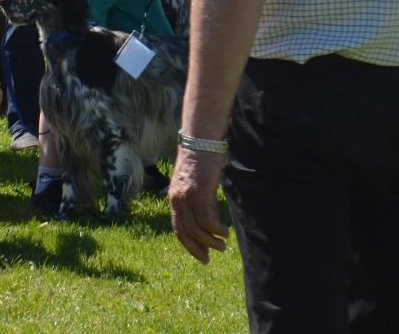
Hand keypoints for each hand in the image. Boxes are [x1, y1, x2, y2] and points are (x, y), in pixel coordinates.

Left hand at [169, 148, 229, 263]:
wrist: (201, 139)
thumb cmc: (200, 160)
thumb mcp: (195, 184)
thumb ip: (198, 201)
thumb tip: (209, 222)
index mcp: (174, 198)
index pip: (178, 228)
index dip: (189, 245)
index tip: (201, 256)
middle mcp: (177, 199)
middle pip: (185, 232)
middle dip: (197, 248)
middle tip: (209, 258)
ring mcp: (187, 196)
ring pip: (197, 229)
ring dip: (210, 241)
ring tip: (222, 245)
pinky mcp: (199, 192)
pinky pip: (207, 219)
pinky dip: (216, 229)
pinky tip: (225, 232)